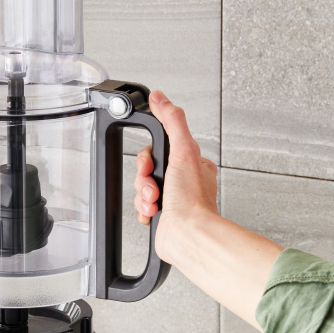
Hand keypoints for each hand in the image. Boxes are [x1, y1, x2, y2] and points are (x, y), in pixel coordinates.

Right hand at [134, 90, 217, 262]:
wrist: (188, 234)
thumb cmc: (192, 200)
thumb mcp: (184, 149)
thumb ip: (172, 120)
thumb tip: (161, 98)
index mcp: (192, 164)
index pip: (159, 149)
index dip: (149, 157)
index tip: (150, 164)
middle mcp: (183, 182)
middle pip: (147, 169)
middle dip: (145, 180)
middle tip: (154, 187)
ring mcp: (173, 200)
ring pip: (142, 189)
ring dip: (144, 197)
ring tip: (156, 203)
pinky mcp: (162, 216)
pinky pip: (141, 207)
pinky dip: (143, 211)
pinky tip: (154, 213)